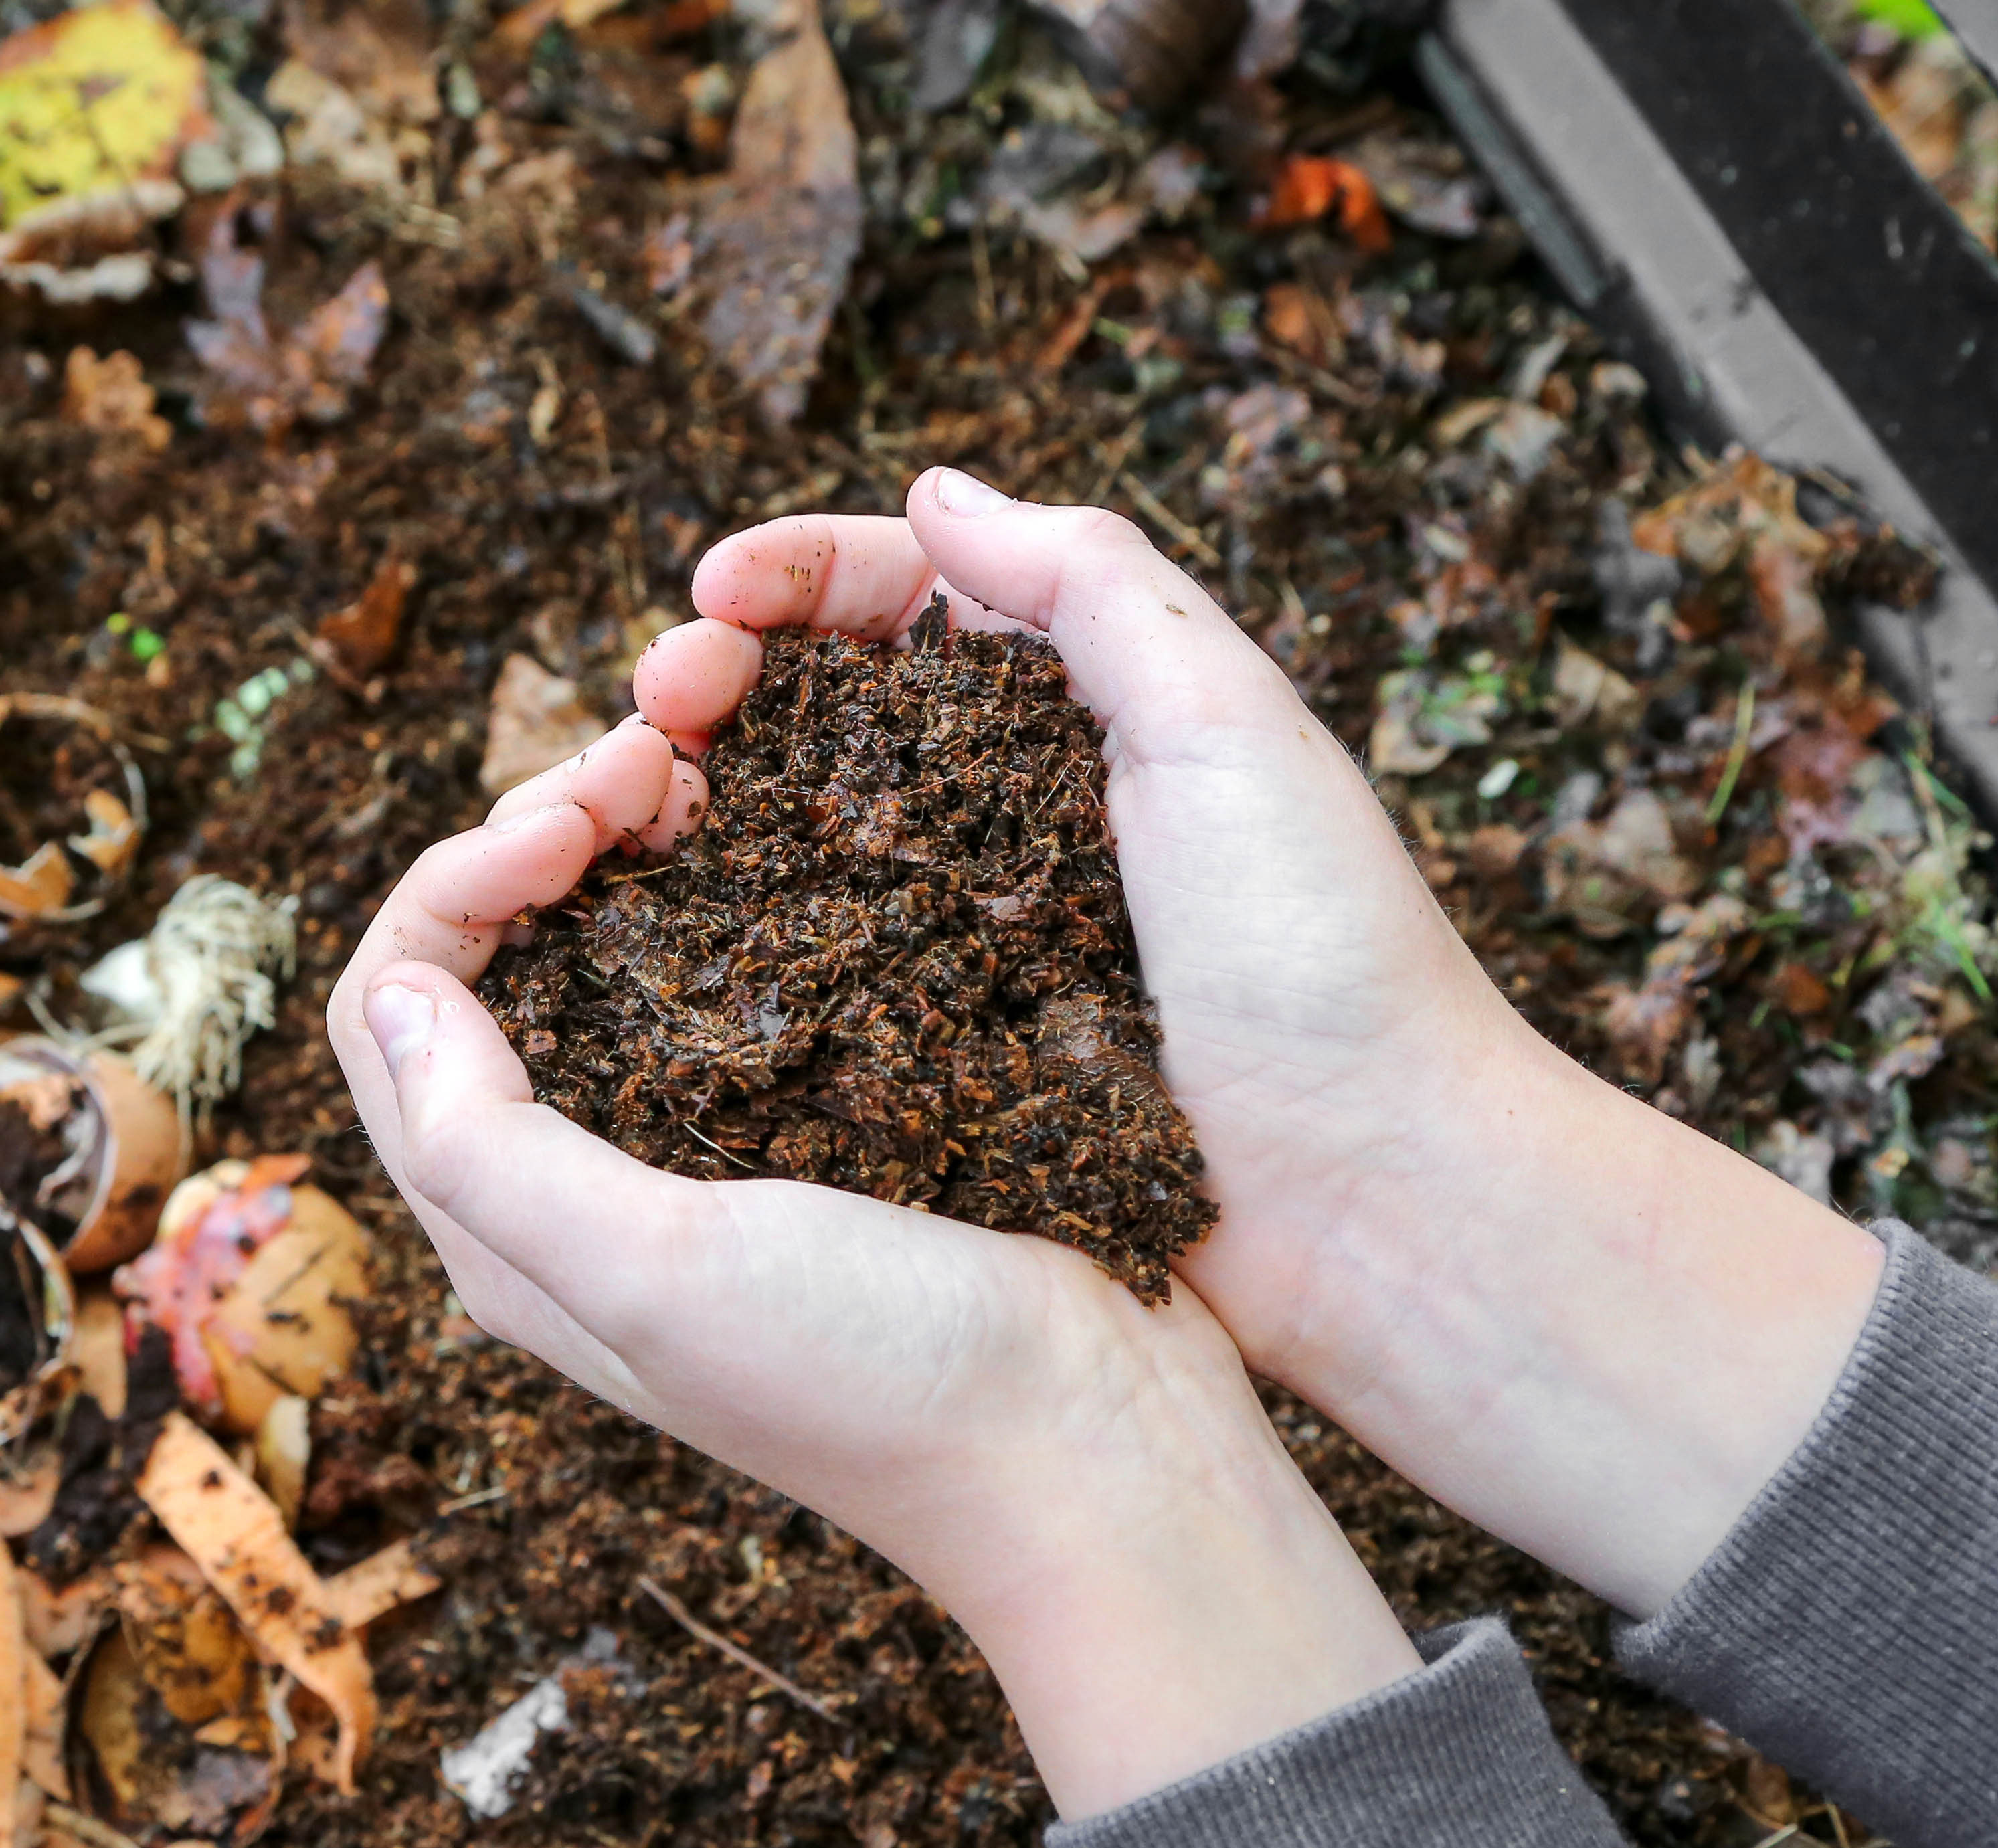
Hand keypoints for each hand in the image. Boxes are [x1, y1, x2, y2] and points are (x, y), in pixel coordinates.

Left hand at [328, 722, 1419, 1815]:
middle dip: (541, 831)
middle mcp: (587, 1182)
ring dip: (633, 836)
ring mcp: (708, 1140)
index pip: (395, 1011)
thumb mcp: (656, 1277)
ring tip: (707, 765)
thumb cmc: (875, 1380)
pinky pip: (737, 957)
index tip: (571, 823)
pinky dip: (736, 870)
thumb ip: (490, 1151)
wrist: (1095, 1447)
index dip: (455, 883)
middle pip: (492, 957)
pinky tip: (793, 822)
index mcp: (512, 1233)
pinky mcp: (821, 1108)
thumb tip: (395, 993)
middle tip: (652, 760)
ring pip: (609, 940)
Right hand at [639, 469, 1884, 1616]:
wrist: (1372, 1206)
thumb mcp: (1229, 725)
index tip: (709, 596)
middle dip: (714, 676)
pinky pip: (801, 976)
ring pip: (786, 836)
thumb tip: (936, 491)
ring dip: (691, 798)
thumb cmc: (1325, 960)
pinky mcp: (931, 1060)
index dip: (795, 577)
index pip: (907, 599)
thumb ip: (1093, 587)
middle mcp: (1006, 816)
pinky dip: (718, 934)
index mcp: (1084, 715)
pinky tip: (657, 924)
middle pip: (818, 708)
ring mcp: (958, 941)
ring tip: (625, 802)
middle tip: (651, 704)